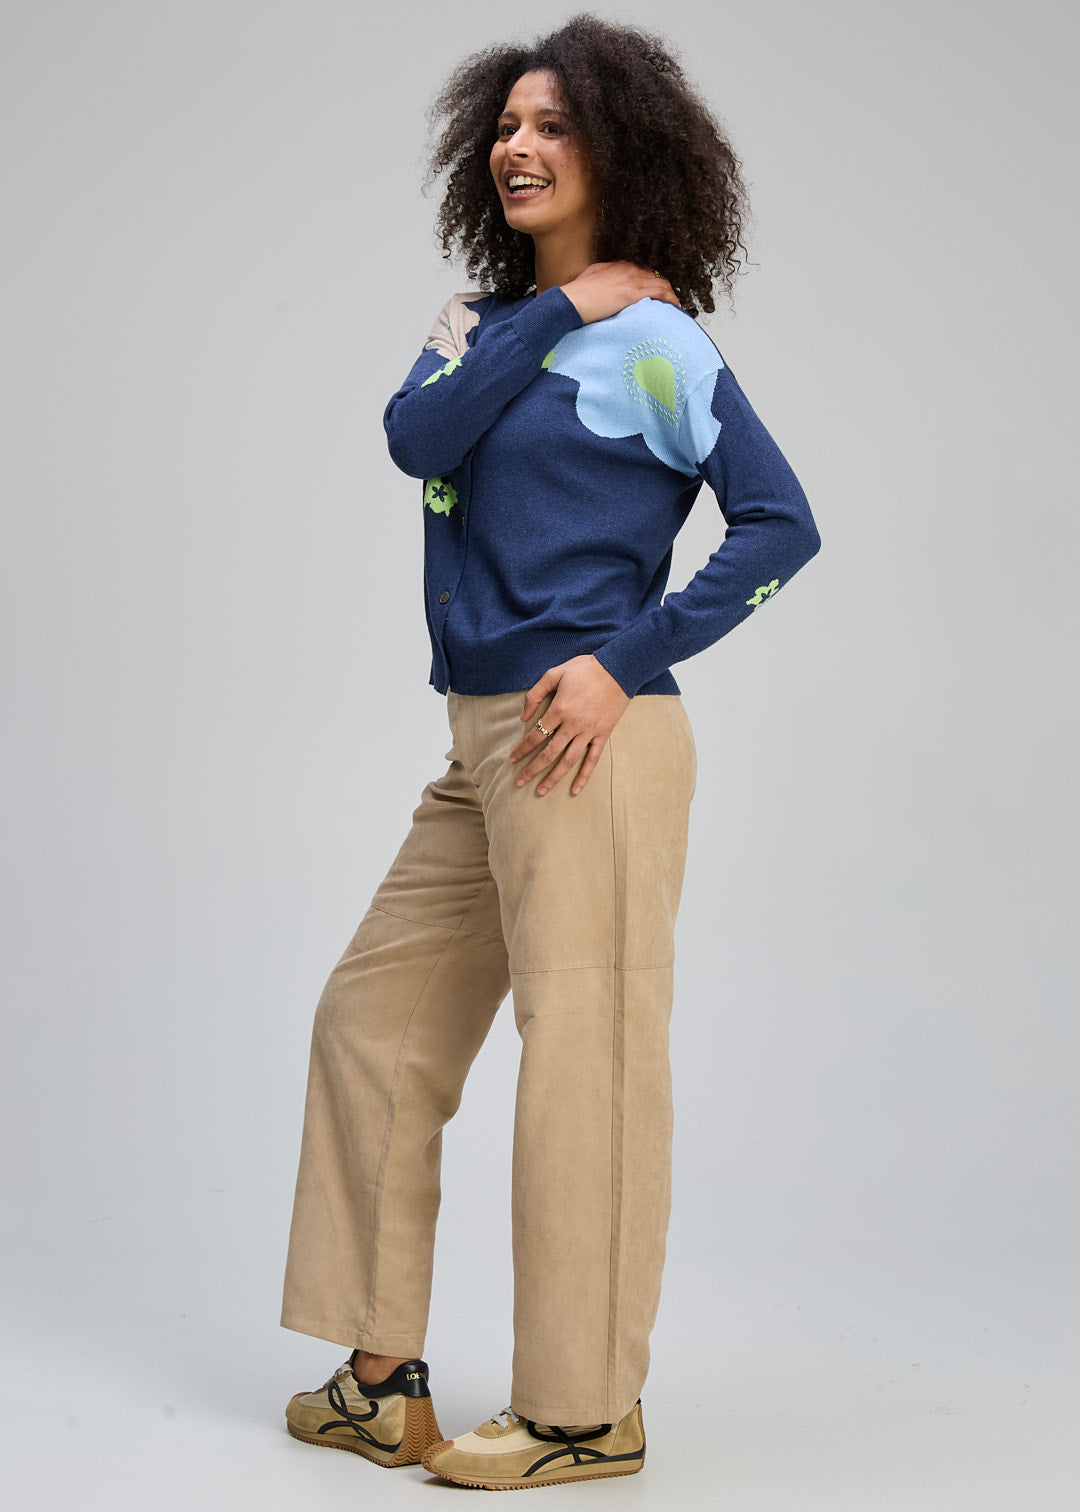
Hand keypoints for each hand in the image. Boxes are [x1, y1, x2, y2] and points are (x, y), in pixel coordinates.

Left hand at [508, 654, 630, 796]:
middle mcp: (573, 724)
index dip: (522, 748)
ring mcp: (589, 732)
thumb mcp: (555, 673)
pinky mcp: (603, 734)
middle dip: (532, 769)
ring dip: (554, 778)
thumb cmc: (585, 669)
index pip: (536, 735)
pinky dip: (584, 776)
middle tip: (520, 781)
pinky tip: (575, 790)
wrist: (618, 668)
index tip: (512, 758)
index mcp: (559, 709)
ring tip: (541, 791)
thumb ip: (535, 693)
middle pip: (549, 753)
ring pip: (568, 761)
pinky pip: (593, 759)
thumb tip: (523, 716)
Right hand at [560, 260, 681, 323]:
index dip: (651, 282)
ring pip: (661, 283)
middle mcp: (628, 268)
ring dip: (670, 294)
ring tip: (675, 305)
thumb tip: (608, 286)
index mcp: (618, 265)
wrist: (571, 300)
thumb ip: (604, 279)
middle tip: (669, 300)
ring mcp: (631, 279)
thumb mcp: (591, 278)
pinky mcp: (633, 292)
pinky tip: (676, 307)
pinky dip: (670, 299)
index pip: (642, 271)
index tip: (655, 292)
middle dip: (664, 288)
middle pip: (654, 276)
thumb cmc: (576, 294)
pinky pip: (660, 293)